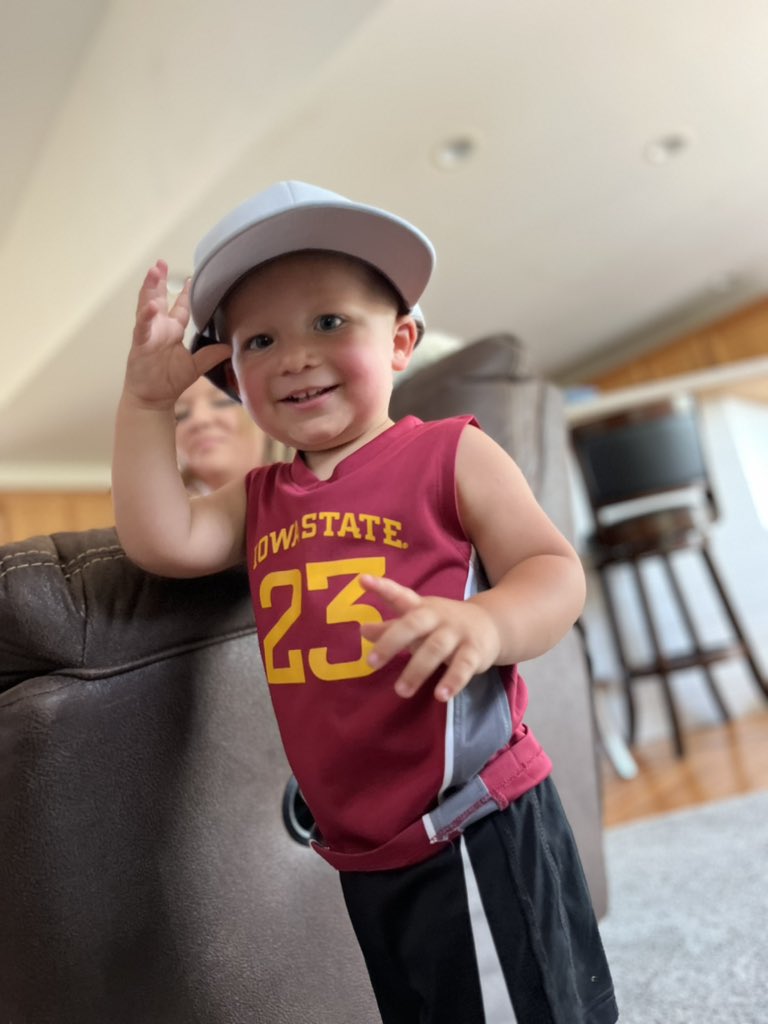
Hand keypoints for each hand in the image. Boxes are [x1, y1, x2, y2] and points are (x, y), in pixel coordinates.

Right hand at [124, 260, 229, 408]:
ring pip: (147, 306)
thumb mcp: (195, 366)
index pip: (179, 307)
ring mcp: (148, 334)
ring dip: (150, 288)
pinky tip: (150, 306)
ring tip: (154, 271)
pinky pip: (142, 327)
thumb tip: (230, 348)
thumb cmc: (168, 381)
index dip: (184, 293)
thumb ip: (211, 355)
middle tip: (161, 263)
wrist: (153, 399)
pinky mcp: (140, 344)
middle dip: (160, 281)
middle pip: (158, 298)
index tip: (190, 277)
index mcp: (172, 331)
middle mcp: (159, 328)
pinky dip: (146, 317)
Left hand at [359, 574, 501, 701]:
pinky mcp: (474, 651)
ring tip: (401, 691)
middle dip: (391, 642)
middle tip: (371, 662)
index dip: (382, 588)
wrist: (492, 624)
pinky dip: (453, 680)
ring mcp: (457, 633)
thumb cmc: (443, 624)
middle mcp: (438, 617)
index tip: (362, 580)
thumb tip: (362, 630)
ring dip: (417, 670)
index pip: (400, 595)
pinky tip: (441, 695)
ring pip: (436, 648)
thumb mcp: (418, 621)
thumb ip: (391, 627)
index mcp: (421, 607)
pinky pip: (464, 666)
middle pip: (413, 624)